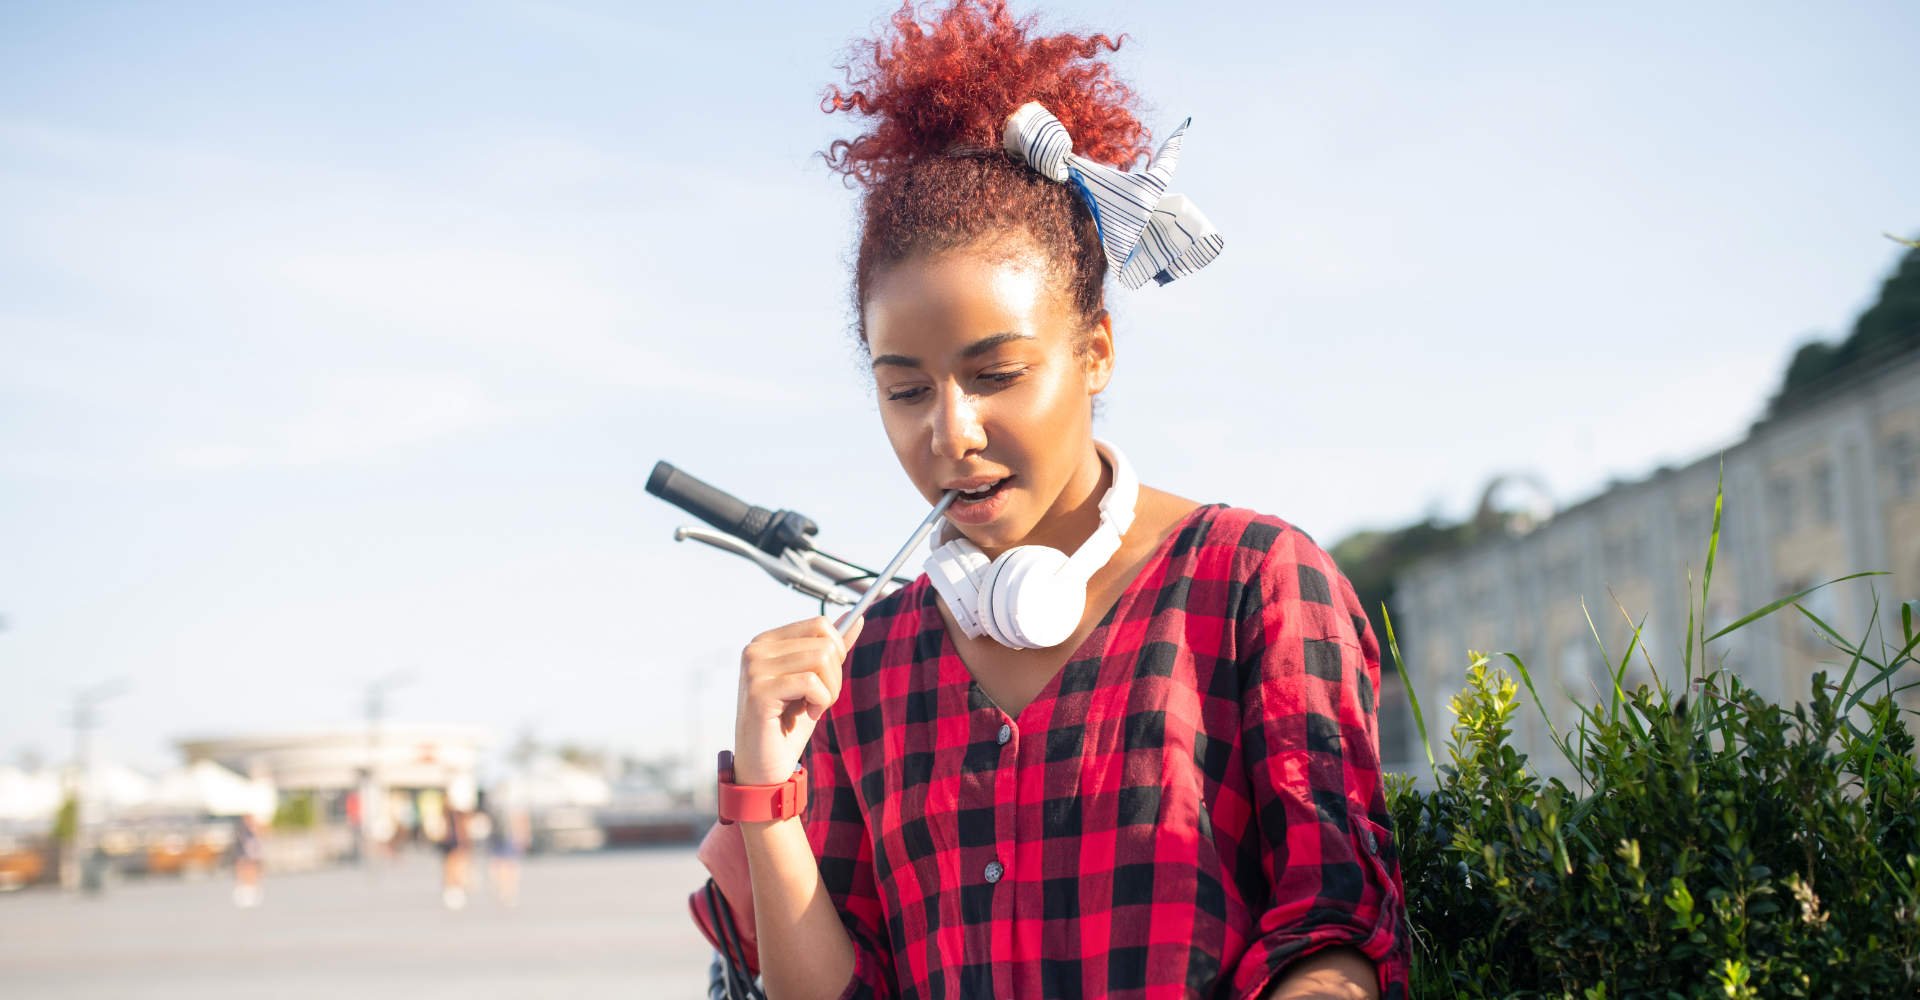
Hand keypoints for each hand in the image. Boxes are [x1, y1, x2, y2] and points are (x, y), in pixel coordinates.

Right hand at [732, 615, 862, 786]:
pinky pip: (811, 683)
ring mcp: (755, 668)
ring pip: (821, 659)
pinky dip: (821, 702)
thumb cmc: (788, 726)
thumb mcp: (816, 683)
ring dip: (829, 691)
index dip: (837, 652)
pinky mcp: (759, 691)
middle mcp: (756, 649)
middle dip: (835, 676)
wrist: (765, 767)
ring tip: (812, 708)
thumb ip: (831, 650)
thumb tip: (857, 618)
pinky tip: (806, 715)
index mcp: (767, 642)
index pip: (820, 624)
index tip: (826, 679)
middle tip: (819, 700)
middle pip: (825, 641)